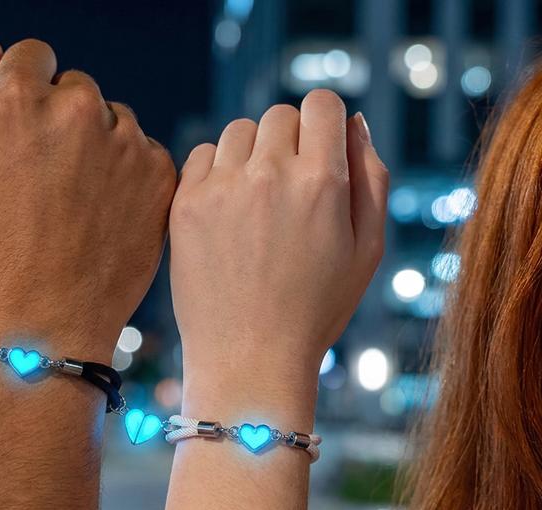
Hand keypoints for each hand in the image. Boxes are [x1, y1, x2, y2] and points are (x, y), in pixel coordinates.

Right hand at [0, 38, 175, 361]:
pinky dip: (128, 176)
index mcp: (19, 100)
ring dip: (99, 148)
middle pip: (75, 89)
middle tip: (47, 183)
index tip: (24, 138)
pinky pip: (144, 154)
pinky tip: (105, 216)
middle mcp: (79, 109)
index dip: (25, 96)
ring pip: (114, 122)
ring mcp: (126, 143)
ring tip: (76, 207)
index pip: (33, 56)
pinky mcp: (160, 176)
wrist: (44, 323)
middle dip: (62, 122)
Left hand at [169, 90, 387, 416]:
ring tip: (256, 204)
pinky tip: (226, 210)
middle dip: (290, 142)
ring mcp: (222, 189)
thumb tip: (353, 123)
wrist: (248, 359)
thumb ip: (371, 179)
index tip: (319, 152)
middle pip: (280, 116)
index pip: (322, 104)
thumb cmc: (315, 311)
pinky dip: (216, 172)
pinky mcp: (185, 206)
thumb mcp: (367, 251)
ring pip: (239, 132)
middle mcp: (269, 175)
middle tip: (288, 192)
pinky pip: (201, 156)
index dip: (325, 124)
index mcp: (321, 182)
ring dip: (251, 155)